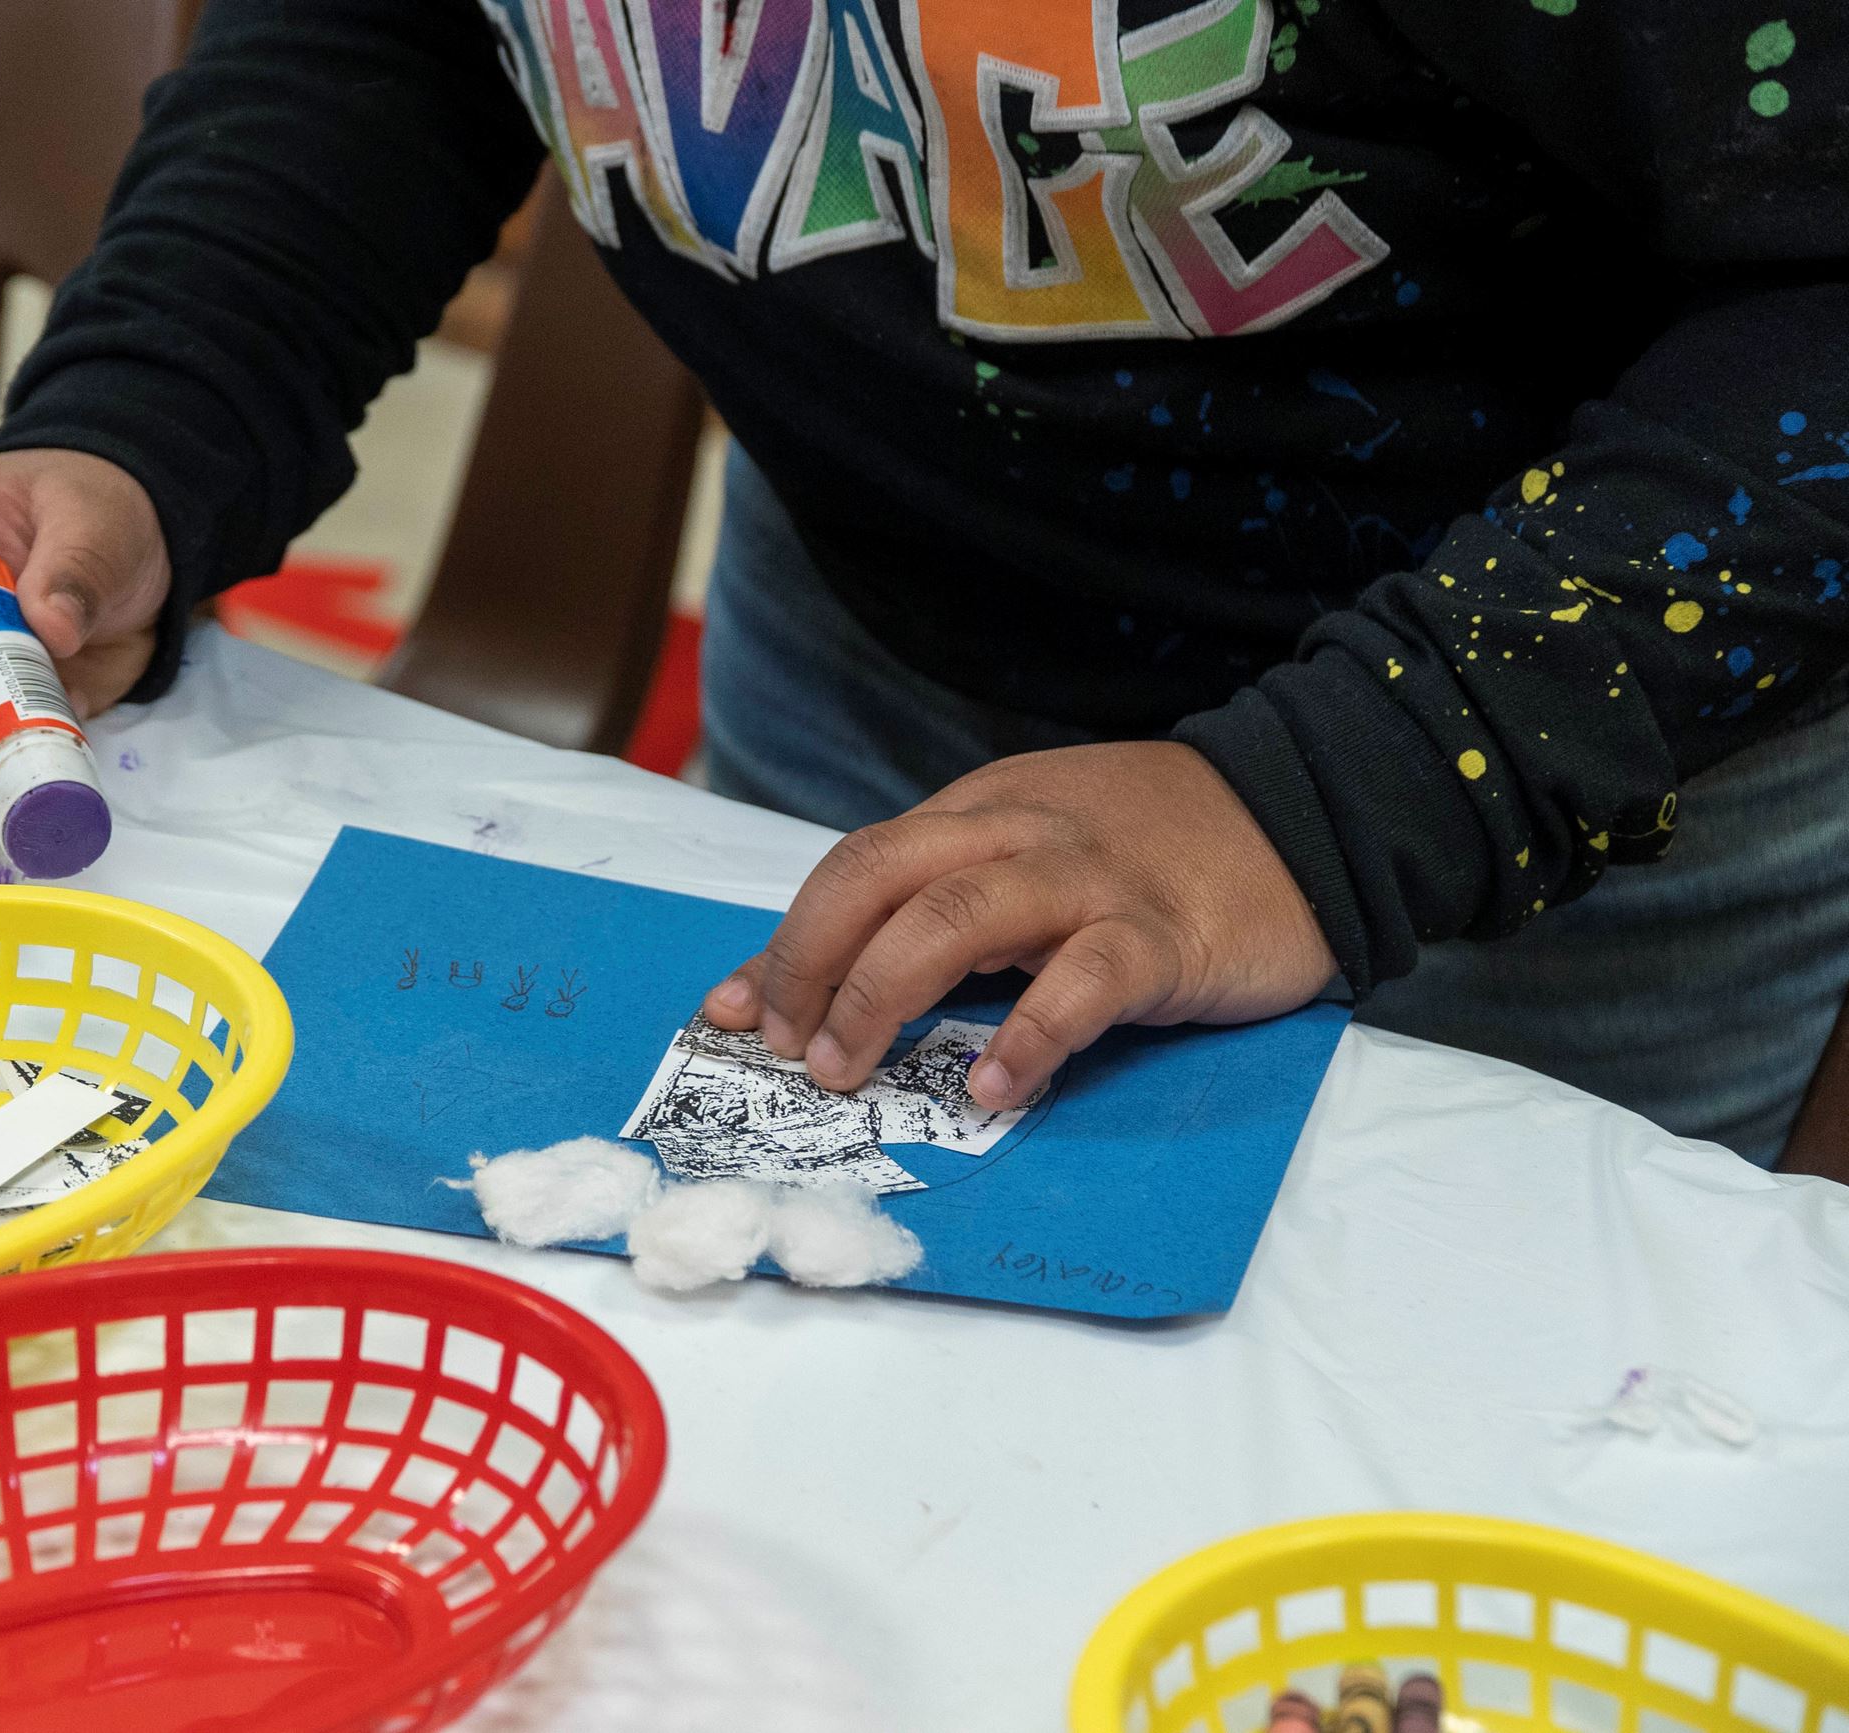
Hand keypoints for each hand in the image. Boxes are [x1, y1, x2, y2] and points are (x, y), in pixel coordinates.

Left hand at [701, 742, 1336, 1109]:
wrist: (1305, 813)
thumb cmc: (1151, 851)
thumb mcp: (1027, 856)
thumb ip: (940, 904)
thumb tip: (833, 979)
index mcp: (975, 814)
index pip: (852, 867)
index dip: (783, 941)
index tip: (732, 1015)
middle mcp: (1016, 835)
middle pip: (878, 878)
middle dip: (809, 964)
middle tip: (788, 1049)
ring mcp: (1087, 880)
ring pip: (956, 918)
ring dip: (882, 996)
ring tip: (846, 1071)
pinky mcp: (1160, 935)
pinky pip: (1081, 982)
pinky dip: (1026, 1037)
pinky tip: (992, 1088)